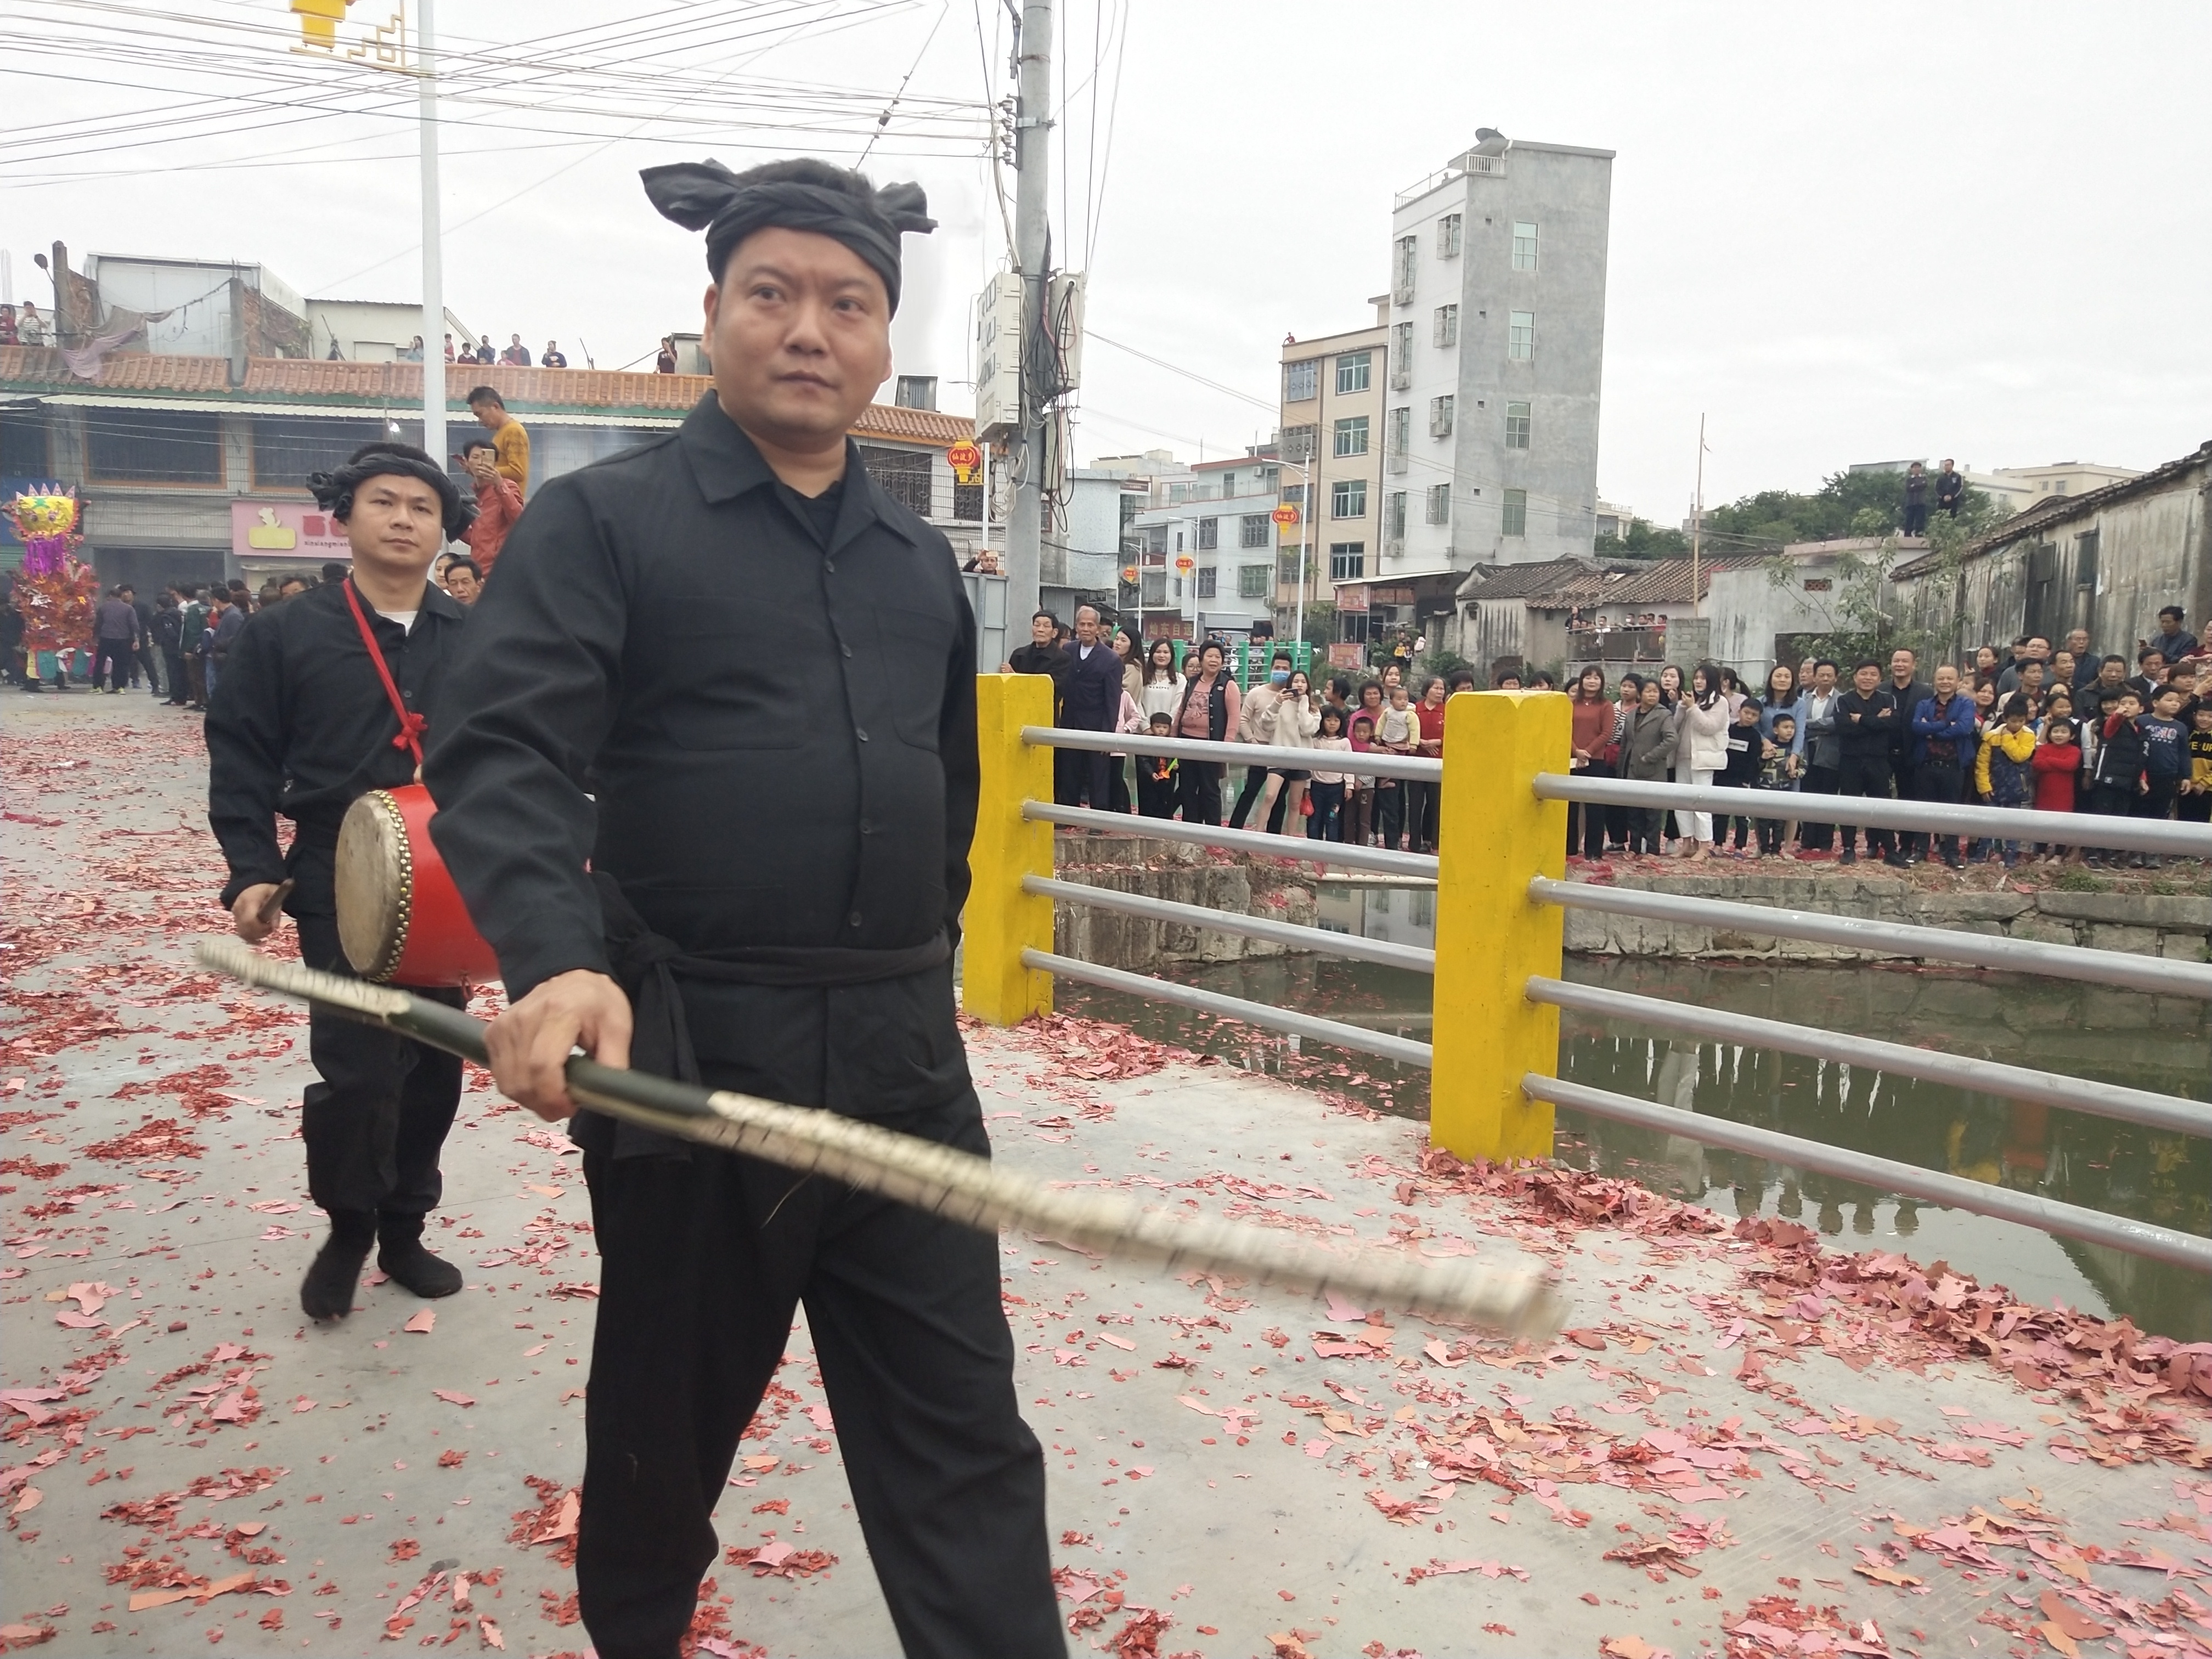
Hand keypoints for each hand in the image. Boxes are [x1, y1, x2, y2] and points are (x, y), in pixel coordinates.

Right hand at [230, 883, 283, 943]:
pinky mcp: (234, 917)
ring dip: (256, 935)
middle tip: (270, 928)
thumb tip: (275, 928)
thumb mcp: (276, 897)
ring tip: (266, 929)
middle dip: (260, 932)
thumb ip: (276, 912)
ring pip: (242, 932)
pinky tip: (259, 936)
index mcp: (249, 901)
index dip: (260, 928)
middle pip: (245, 929)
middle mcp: (238, 908)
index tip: (270, 927)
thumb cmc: (266, 889)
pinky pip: (241, 932)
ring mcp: (234, 913)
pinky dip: (250, 936)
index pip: (249, 920)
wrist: (252, 884)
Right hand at [485, 969, 631, 1121]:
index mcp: (559, 1012)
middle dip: (544, 1104)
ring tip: (553, 1093)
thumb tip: (607, 1095)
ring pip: (508, 1083)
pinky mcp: (493, 1033)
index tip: (569, 1107)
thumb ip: (613, 1063)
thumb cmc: (594, 1002)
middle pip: (522, 1080)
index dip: (553, 1096)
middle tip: (565, 1105)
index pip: (542, 1065)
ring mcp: (504, 1025)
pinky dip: (518, 1088)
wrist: (571, 980)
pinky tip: (537, 1081)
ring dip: (531, 1099)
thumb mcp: (617, 1028)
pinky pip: (499, 1076)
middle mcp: (525, 1017)